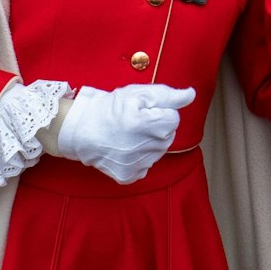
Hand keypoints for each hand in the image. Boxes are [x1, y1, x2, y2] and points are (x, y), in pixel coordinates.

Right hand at [54, 84, 196, 183]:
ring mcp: (136, 165)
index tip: (142, 111)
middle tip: (134, 121)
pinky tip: (126, 148)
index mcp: (146, 125)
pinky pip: (146, 166)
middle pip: (168, 136)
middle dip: (156, 127)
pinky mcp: (128, 176)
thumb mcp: (136, 94)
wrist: (80, 131)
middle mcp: (143, 148)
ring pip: (158, 151)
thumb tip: (190, 95)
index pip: (173, 118)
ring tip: (128, 135)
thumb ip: (167, 95)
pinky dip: (139, 158)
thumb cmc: (108, 109)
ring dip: (149, 142)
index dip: (159, 111)